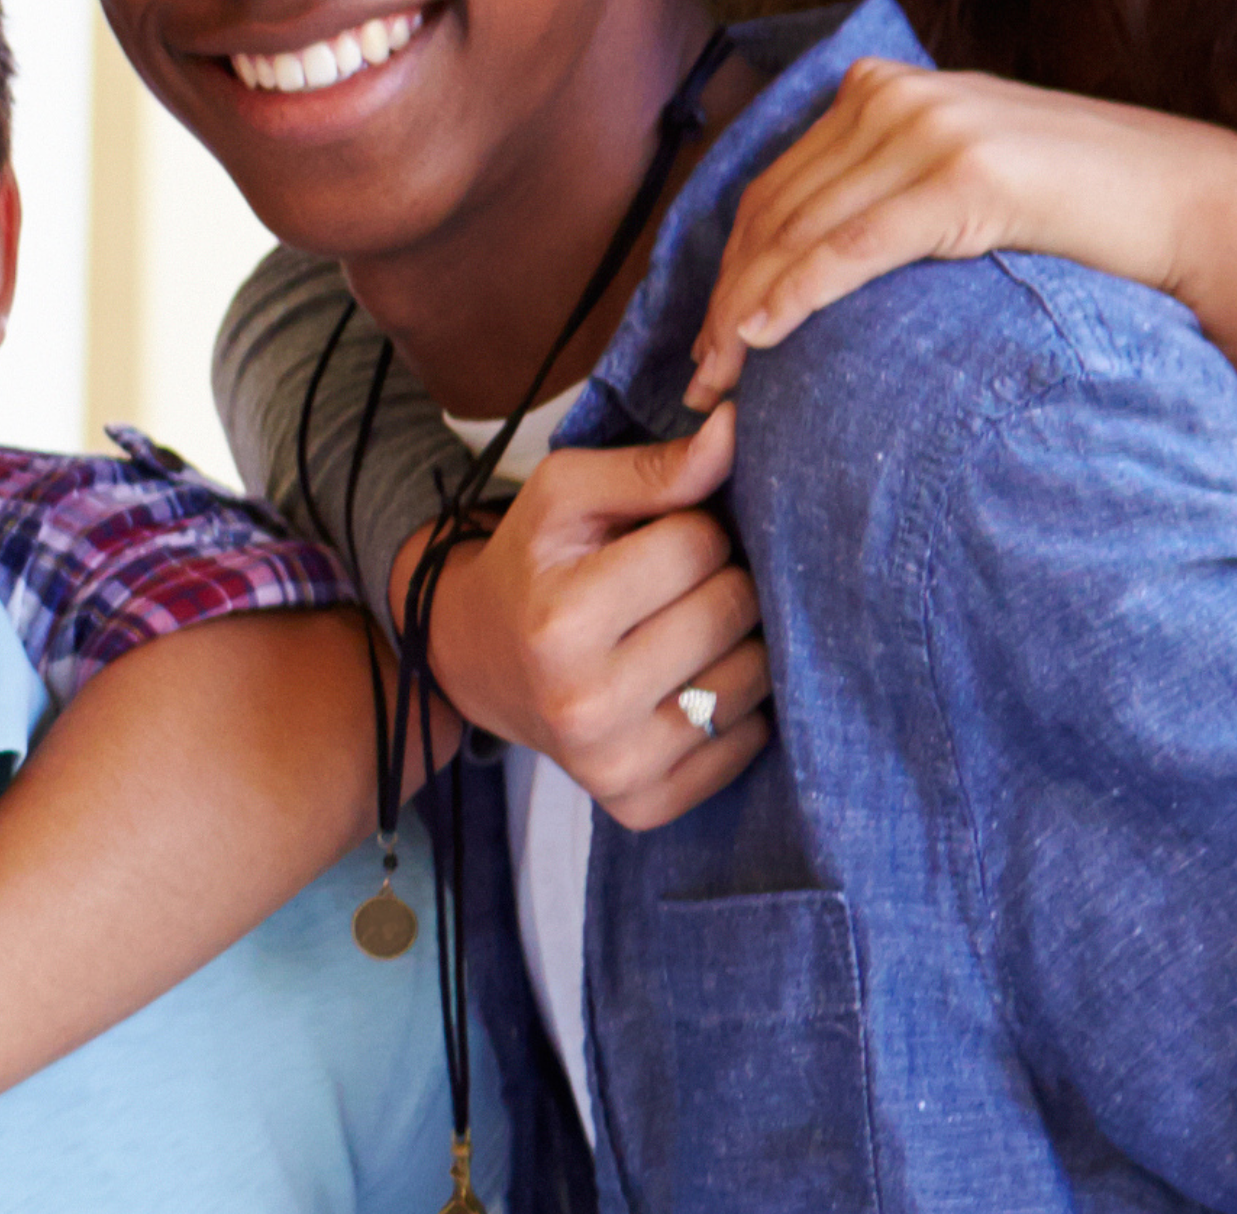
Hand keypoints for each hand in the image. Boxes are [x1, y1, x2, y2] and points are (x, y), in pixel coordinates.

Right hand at [424, 420, 771, 828]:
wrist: (477, 663)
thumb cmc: (532, 566)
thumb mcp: (567, 497)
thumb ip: (654, 465)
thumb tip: (738, 431)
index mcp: (560, 621)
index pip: (700, 544)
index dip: (690, 528)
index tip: (655, 541)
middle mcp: (587, 704)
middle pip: (735, 608)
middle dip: (719, 581)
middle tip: (672, 588)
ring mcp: (618, 765)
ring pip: (758, 677)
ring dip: (736, 643)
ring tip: (683, 634)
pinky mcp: (646, 805)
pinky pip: (750, 742)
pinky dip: (735, 707)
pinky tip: (688, 685)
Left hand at [691, 61, 1236, 421]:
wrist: (1202, 204)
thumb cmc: (1085, 212)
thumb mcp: (967, 182)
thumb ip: (894, 191)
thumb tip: (815, 258)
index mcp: (886, 90)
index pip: (775, 185)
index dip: (729, 263)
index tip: (705, 333)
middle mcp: (897, 97)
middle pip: (773, 209)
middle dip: (724, 295)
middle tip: (696, 376)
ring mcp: (933, 129)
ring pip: (801, 229)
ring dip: (746, 308)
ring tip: (718, 379)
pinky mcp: (968, 175)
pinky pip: (856, 244)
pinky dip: (798, 293)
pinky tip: (760, 337)